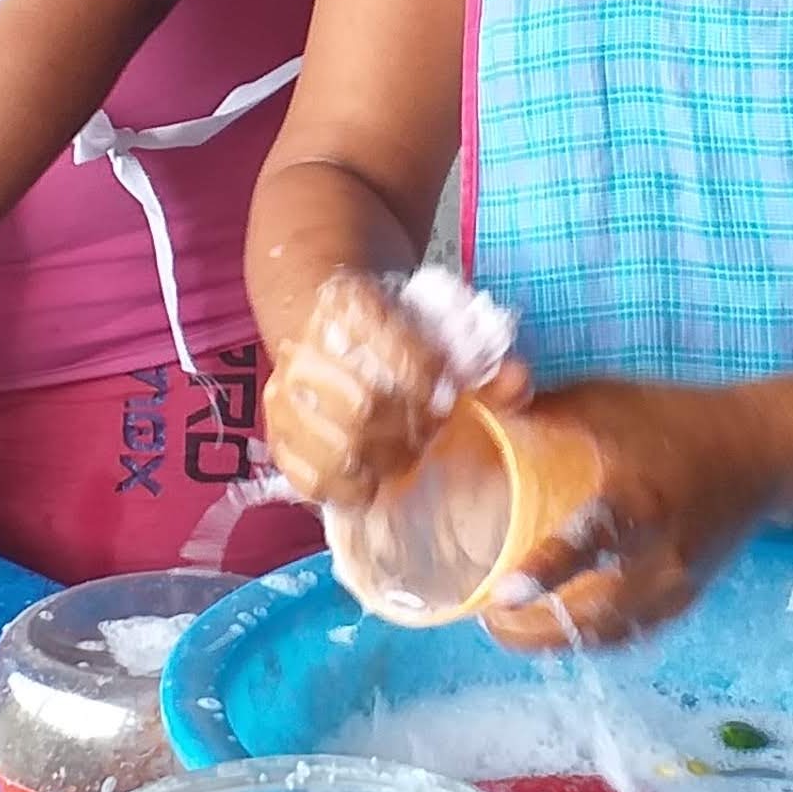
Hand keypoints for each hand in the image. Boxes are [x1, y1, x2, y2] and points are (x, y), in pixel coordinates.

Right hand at [263, 272, 528, 509]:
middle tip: (427, 434)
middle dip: (408, 430)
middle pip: (365, 407)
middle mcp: (307, 343)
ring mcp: (284, 389)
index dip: (426, 381)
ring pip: (334, 447)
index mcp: (351, 303)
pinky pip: (305, 476)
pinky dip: (344, 488)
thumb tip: (516, 383)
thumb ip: (487, 359)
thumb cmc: (398, 331)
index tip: (446, 397)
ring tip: (403, 455)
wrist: (329, 321)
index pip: (393, 351)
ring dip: (382, 461)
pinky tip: (370, 479)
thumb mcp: (443, 327)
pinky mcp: (276, 430)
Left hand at [480, 379, 777, 653]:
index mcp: (641, 498)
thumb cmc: (673, 419)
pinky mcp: (685, 600)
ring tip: (510, 629)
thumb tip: (473, 410)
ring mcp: (676, 585)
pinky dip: (589, 639)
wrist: (759, 452)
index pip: (591, 542)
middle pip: (593, 614)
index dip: (545, 572)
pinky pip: (629, 635)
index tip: (501, 595)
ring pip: (607, 634)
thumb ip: (542, 412)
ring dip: (555, 641)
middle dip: (532, 629)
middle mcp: (662, 553)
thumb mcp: (607, 400)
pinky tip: (556, 631)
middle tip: (486, 618)